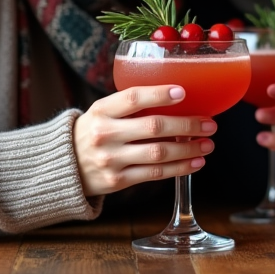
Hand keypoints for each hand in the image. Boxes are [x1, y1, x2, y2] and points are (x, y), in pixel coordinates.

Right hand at [72, 86, 216, 196]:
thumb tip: (180, 97)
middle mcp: (105, 134)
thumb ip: (131, 105)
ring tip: (208, 144)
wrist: (65, 166)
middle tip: (209, 124)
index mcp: (102, 110)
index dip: (159, 94)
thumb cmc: (95, 131)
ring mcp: (111, 159)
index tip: (183, 92)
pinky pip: (155, 174)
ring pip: (158, 153)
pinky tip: (196, 162)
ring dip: (189, 149)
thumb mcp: (103, 112)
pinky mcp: (117, 181)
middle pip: (153, 127)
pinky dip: (179, 168)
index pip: (134, 98)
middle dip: (187, 125)